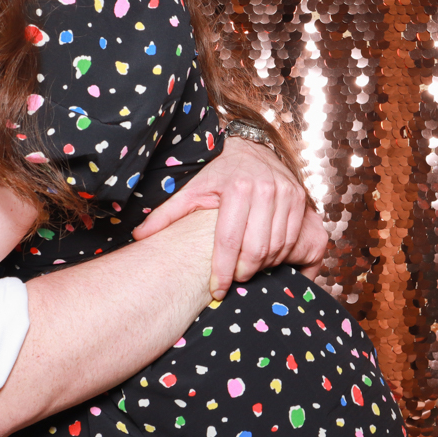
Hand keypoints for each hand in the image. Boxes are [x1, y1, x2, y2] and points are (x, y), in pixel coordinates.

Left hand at [131, 137, 327, 298]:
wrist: (251, 146)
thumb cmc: (219, 172)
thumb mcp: (192, 189)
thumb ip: (167, 213)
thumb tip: (138, 236)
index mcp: (236, 188)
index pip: (228, 240)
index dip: (223, 271)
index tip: (217, 290)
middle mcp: (265, 189)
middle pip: (255, 248)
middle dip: (244, 272)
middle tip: (234, 281)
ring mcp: (286, 193)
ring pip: (277, 247)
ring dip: (262, 266)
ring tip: (247, 270)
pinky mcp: (299, 197)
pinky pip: (291, 239)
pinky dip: (280, 255)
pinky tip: (265, 258)